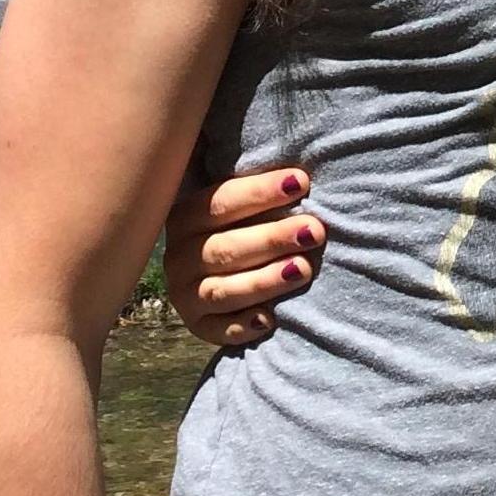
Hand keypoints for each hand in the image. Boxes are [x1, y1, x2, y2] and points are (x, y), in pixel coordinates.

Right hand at [163, 165, 324, 348]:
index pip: (221, 202)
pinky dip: (241, 326)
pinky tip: (268, 320)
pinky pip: (217, 329)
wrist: (221, 268)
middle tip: (314, 231)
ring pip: (223, 290)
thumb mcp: (242, 201)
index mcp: (188, 216)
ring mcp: (186, 292)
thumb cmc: (245, 223)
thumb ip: (257, 185)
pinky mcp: (199, 324)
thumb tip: (294, 166)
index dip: (261, 192)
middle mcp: (181, 255)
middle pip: (225, 248)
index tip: (302, 182)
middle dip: (272, 238)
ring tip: (302, 270)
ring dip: (264, 281)